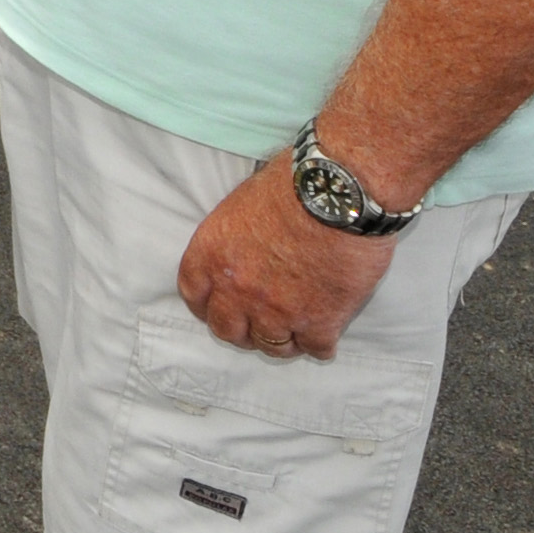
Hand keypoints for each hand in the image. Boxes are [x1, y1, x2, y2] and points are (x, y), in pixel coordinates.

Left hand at [175, 155, 399, 360]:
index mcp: (212, 255)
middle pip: (228, 329)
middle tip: (259, 324)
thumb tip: (245, 243)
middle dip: (242, 329)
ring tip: (295, 331)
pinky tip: (326, 333)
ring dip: (282, 340)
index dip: (208, 305)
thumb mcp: (242, 201)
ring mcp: (277, 311)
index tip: (220, 308)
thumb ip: (235, 235)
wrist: (339, 192)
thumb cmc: (294, 183)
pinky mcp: (319, 323)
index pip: (194, 295)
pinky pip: (315, 349)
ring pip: (271, 346)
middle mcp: (238, 289)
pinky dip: (321, 343)